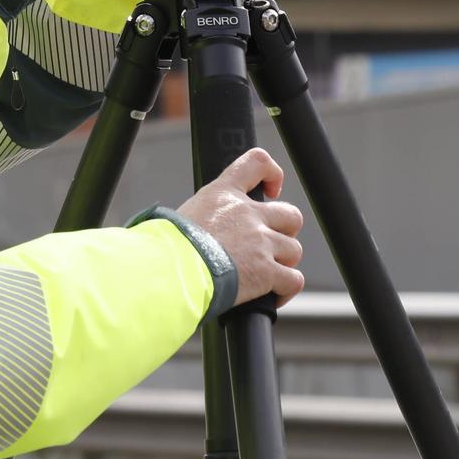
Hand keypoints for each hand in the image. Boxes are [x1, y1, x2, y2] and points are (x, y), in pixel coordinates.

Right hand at [177, 148, 306, 308]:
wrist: (168, 269)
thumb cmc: (165, 247)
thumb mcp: (183, 216)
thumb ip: (203, 217)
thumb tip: (197, 232)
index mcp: (223, 194)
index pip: (257, 163)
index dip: (272, 174)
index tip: (271, 190)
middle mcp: (247, 214)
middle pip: (290, 215)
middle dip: (284, 232)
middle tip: (269, 246)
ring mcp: (260, 242)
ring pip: (293, 250)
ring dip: (284, 263)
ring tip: (266, 276)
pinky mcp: (266, 271)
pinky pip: (293, 280)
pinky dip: (286, 290)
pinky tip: (273, 296)